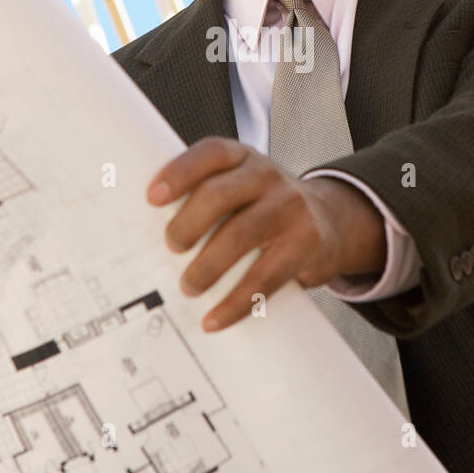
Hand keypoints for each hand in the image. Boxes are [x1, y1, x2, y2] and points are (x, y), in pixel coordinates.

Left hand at [146, 137, 386, 331]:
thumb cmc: (264, 206)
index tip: (153, 198)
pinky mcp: (306, 243)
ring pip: (241, 236)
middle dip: (187, 224)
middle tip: (171, 247)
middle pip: (219, 195)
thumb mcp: (240, 185)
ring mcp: (290, 208)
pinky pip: (266, 277)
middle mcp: (267, 176)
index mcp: (242, 157)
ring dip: (207, 267)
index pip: (210, 154)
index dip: (179, 173)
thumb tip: (143, 231)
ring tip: (188, 287)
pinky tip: (215, 318)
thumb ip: (205, 194)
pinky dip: (236, 302)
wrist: (330, 221)